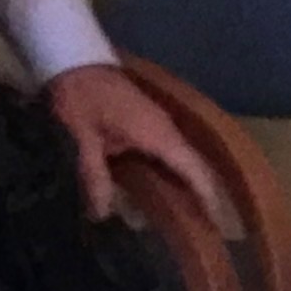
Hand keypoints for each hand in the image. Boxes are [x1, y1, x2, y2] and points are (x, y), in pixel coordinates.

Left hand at [46, 63, 230, 228]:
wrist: (72, 58)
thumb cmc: (79, 96)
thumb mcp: (81, 138)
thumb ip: (94, 176)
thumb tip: (103, 215)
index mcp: (159, 134)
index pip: (195, 171)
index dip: (208, 199)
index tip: (218, 228)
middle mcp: (167, 130)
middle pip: (194, 168)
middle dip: (201, 198)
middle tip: (205, 232)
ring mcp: (158, 123)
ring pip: (181, 161)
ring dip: (185, 186)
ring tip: (186, 220)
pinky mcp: (146, 122)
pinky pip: (167, 153)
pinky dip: (169, 173)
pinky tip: (157, 192)